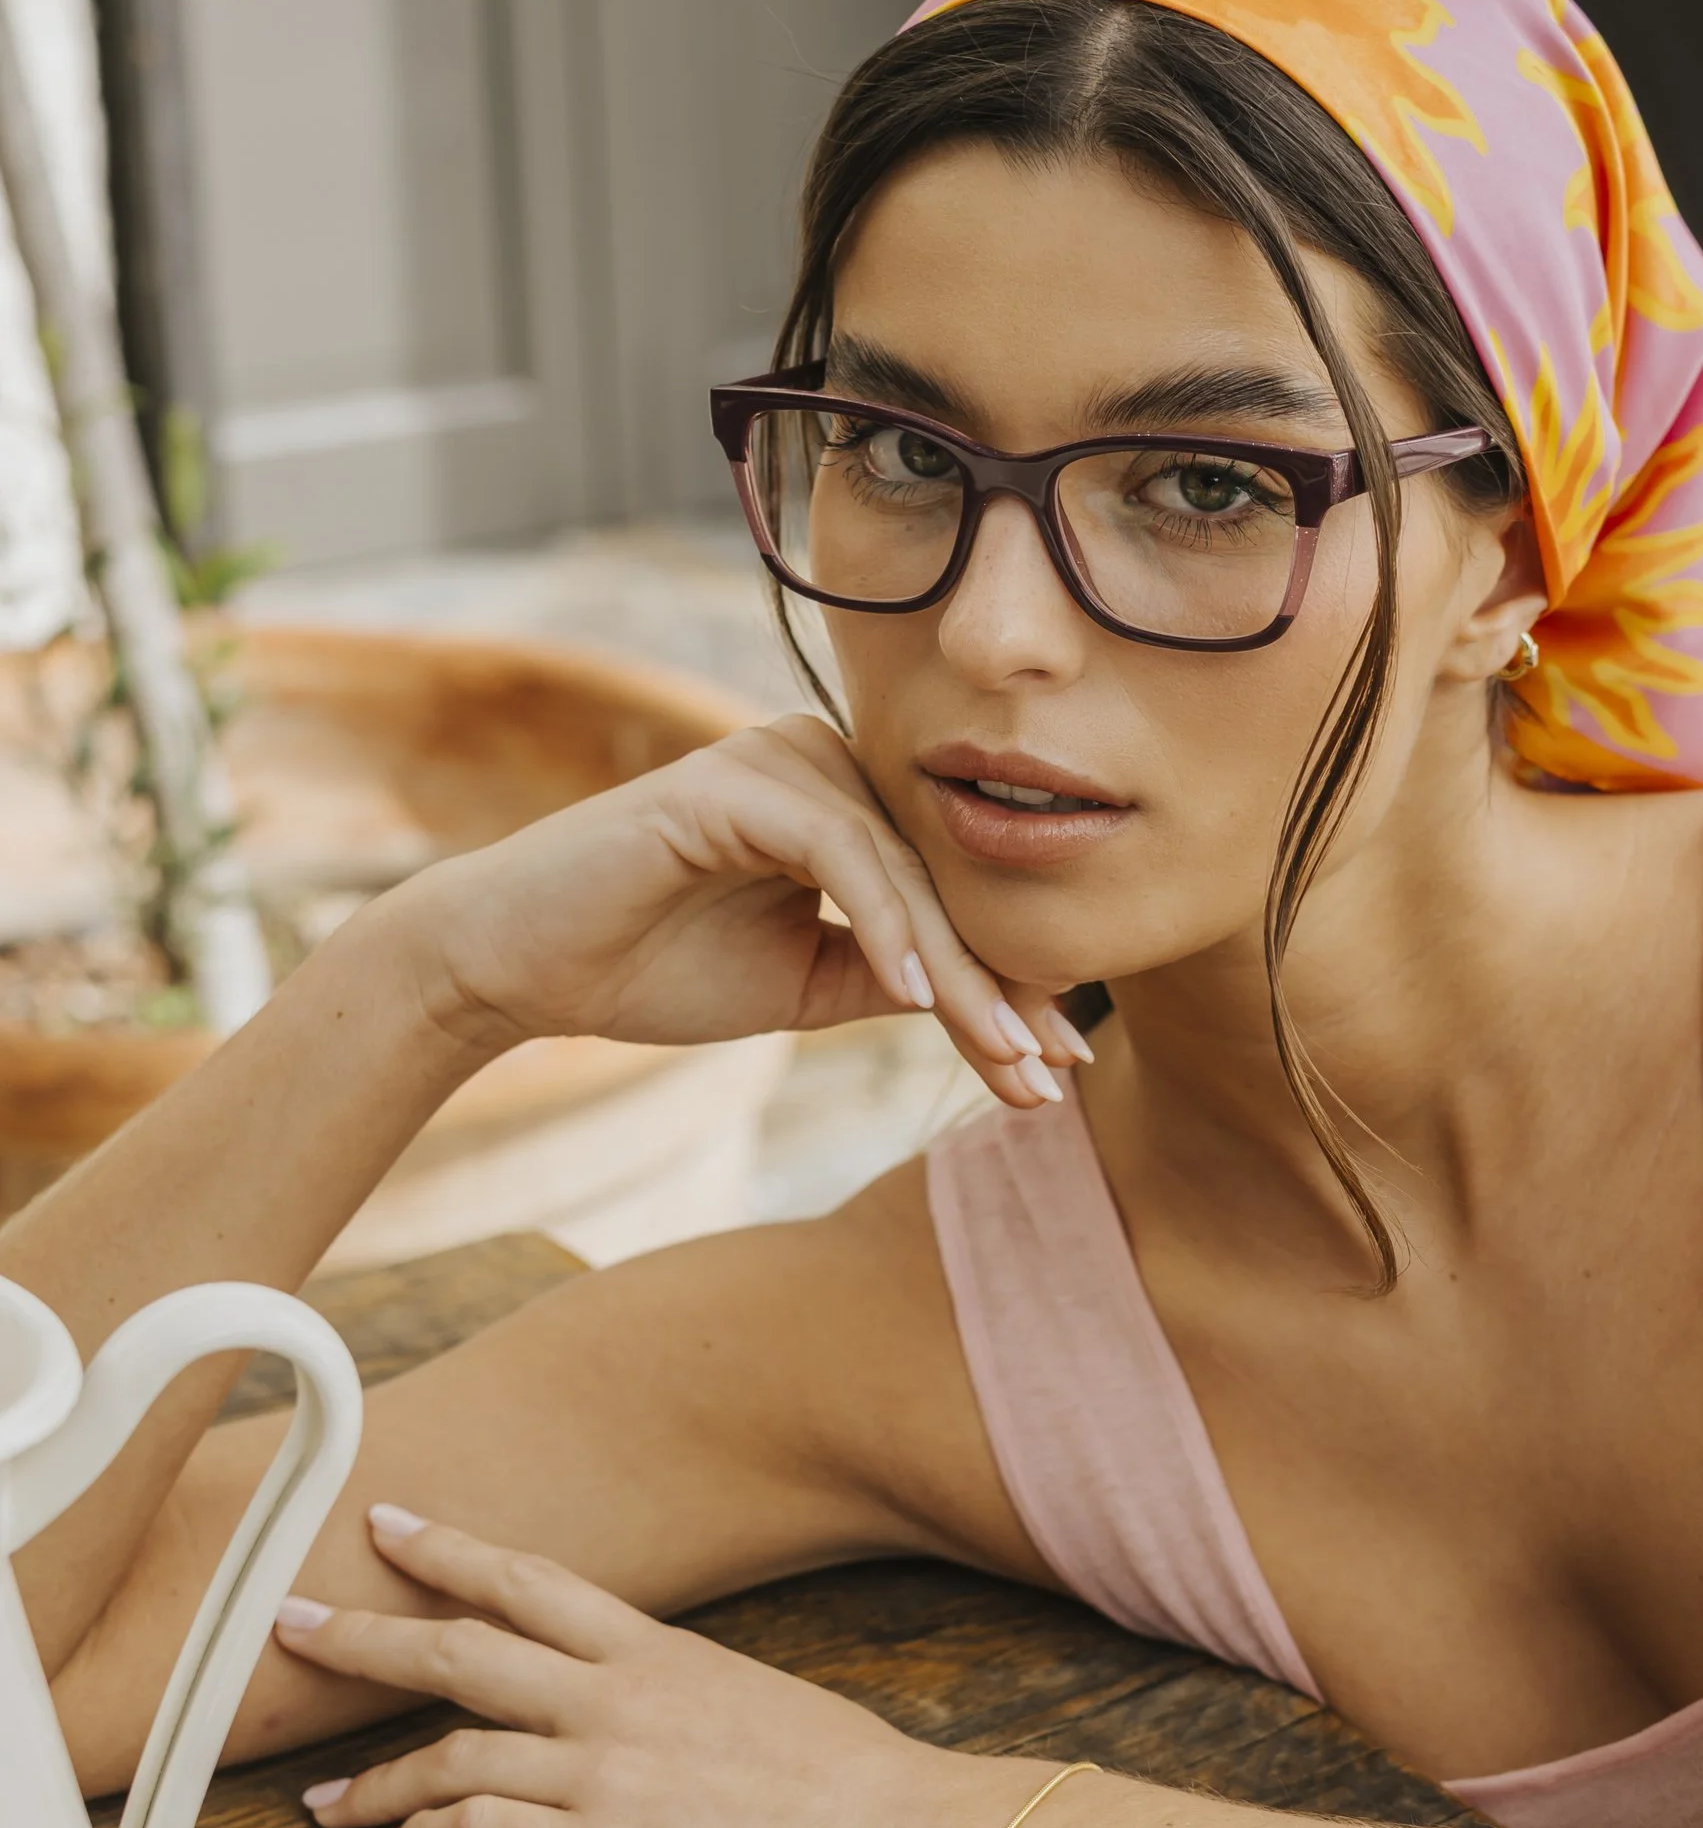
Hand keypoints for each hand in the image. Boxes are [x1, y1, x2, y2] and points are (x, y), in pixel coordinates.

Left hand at [280, 1506, 1002, 1827]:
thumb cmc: (861, 1789)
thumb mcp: (763, 1706)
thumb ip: (683, 1701)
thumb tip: (645, 1718)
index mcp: (661, 1653)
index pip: (530, 1579)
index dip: (448, 1548)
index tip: (387, 1525)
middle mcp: (617, 1699)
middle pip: (456, 1649)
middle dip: (361, 1635)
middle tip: (292, 1625)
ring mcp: (604, 1774)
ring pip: (446, 1754)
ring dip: (374, 1782)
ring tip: (330, 1804)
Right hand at [378, 711, 1085, 1106]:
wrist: (520, 968)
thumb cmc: (650, 968)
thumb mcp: (804, 984)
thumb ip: (892, 977)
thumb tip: (1002, 1008)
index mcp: (843, 799)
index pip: (948, 892)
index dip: (1006, 978)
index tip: (1057, 1062)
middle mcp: (821, 759)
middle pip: (940, 879)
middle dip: (1002, 983)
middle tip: (1054, 1068)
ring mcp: (777, 760)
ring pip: (904, 872)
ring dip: (958, 972)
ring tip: (1004, 1054)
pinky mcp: (733, 783)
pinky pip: (839, 854)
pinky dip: (885, 924)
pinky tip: (919, 994)